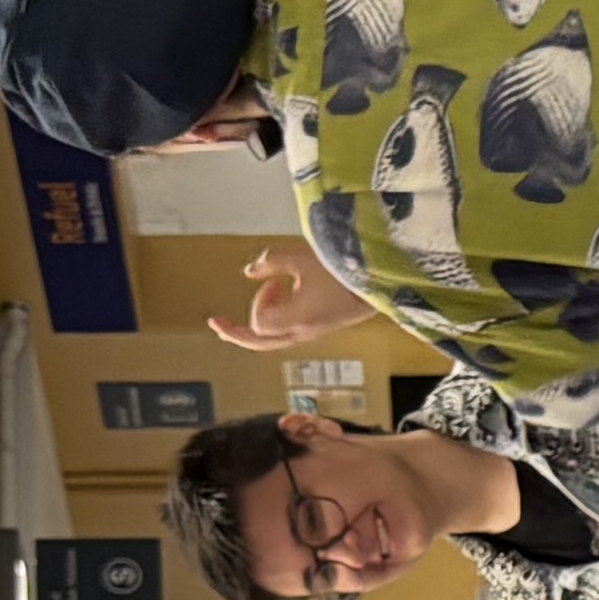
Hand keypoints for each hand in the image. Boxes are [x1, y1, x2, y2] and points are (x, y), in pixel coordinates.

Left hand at [212, 246, 379, 356]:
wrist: (383, 282)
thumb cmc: (343, 268)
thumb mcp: (301, 256)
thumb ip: (270, 261)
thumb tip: (249, 271)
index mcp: (297, 318)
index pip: (259, 323)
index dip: (259, 301)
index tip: (274, 281)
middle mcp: (302, 331)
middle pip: (260, 343)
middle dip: (235, 333)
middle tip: (215, 324)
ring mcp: (313, 332)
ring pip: (274, 340)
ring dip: (259, 322)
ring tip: (263, 296)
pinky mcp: (322, 327)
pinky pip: (289, 332)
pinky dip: (277, 319)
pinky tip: (283, 297)